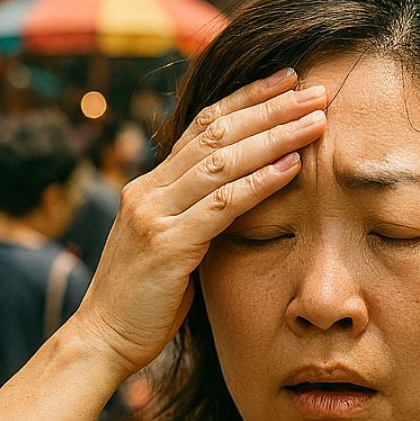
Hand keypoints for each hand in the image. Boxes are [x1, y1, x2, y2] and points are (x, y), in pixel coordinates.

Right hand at [73, 68, 327, 378]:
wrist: (103, 339)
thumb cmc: (145, 300)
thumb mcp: (171, 246)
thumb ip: (195, 217)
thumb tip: (238, 199)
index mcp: (150, 186)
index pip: (202, 126)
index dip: (246, 99)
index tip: (286, 81)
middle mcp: (148, 190)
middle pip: (216, 133)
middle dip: (269, 108)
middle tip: (314, 91)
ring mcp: (154, 215)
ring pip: (222, 162)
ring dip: (274, 138)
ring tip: (315, 121)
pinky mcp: (167, 246)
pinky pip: (221, 206)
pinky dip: (259, 183)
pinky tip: (292, 167)